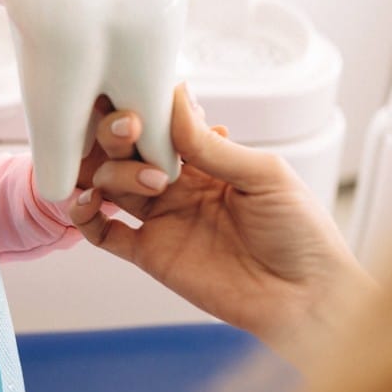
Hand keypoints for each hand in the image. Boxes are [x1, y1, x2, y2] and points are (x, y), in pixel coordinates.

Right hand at [69, 84, 373, 367]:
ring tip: (147, 179)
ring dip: (110, 171)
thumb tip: (172, 94)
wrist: (307, 298)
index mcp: (205, 158)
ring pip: (109, 183)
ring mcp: (161, 219)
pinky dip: (84, 216)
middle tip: (129, 128)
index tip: (133, 92)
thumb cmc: (301, 232)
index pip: (160, 123)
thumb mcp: (264, 175)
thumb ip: (210, 145)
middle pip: (126, 149)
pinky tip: (87, 202)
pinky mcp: (150, 254)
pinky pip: (103, 232)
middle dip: (118, 134)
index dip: (143, 108)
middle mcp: (177, 184)